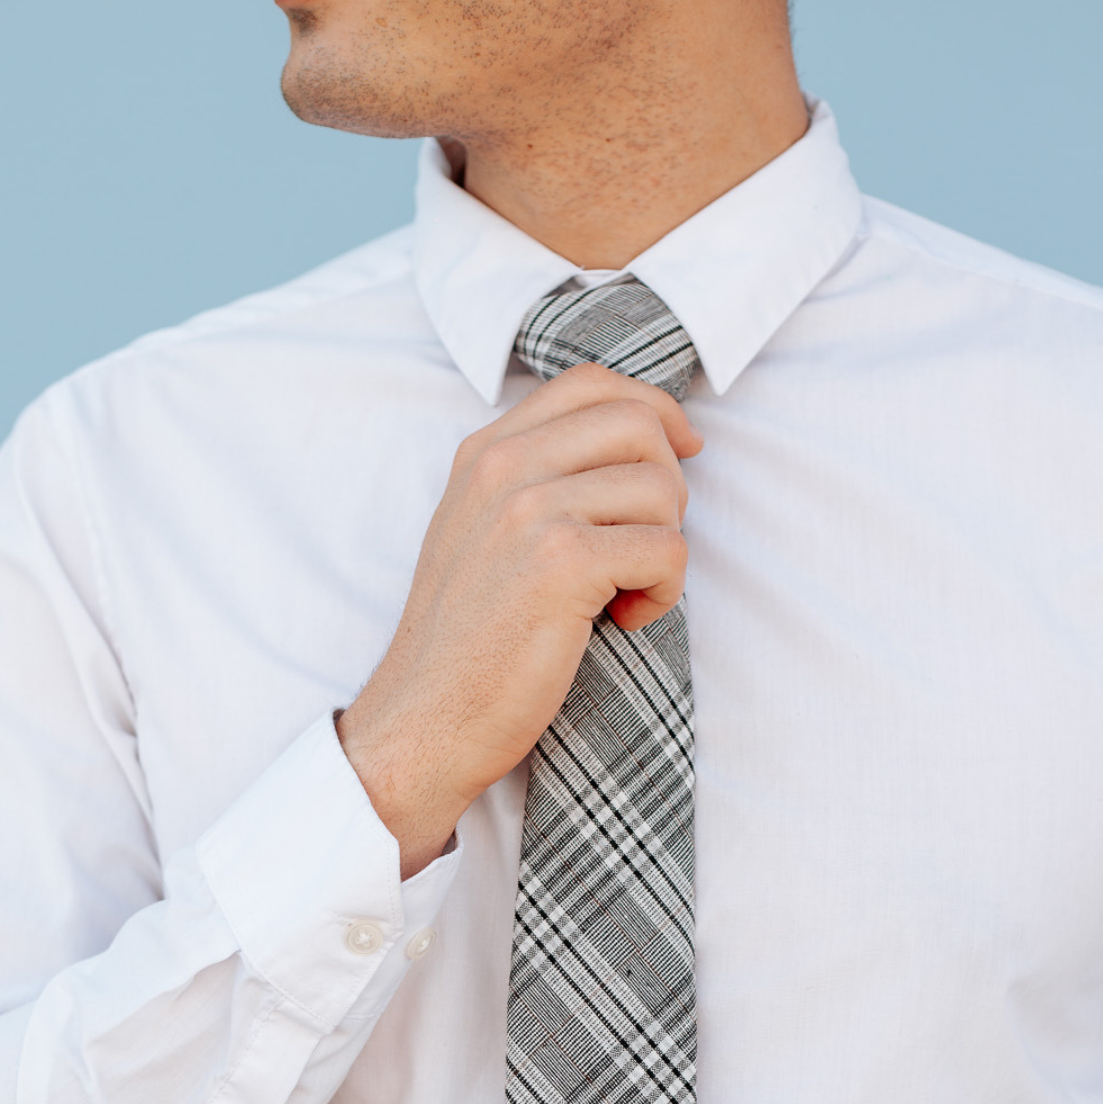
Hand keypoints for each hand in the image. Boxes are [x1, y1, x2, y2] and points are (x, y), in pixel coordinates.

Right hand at [337, 362, 701, 874]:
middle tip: (639, 546)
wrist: (424, 720)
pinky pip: (665, 549)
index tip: (678, 454)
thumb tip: (640, 441)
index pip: (589, 383)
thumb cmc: (467, 642)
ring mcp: (528, 512)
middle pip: (637, 424)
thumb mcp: (480, 533)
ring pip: (660, 487)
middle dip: (667, 485)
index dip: (652, 409)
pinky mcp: (561, 564)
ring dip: (664, 546)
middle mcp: (501, 468)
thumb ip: (535, 479)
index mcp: (483, 454)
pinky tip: (623, 620)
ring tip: (622, 592)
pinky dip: (662, 592)